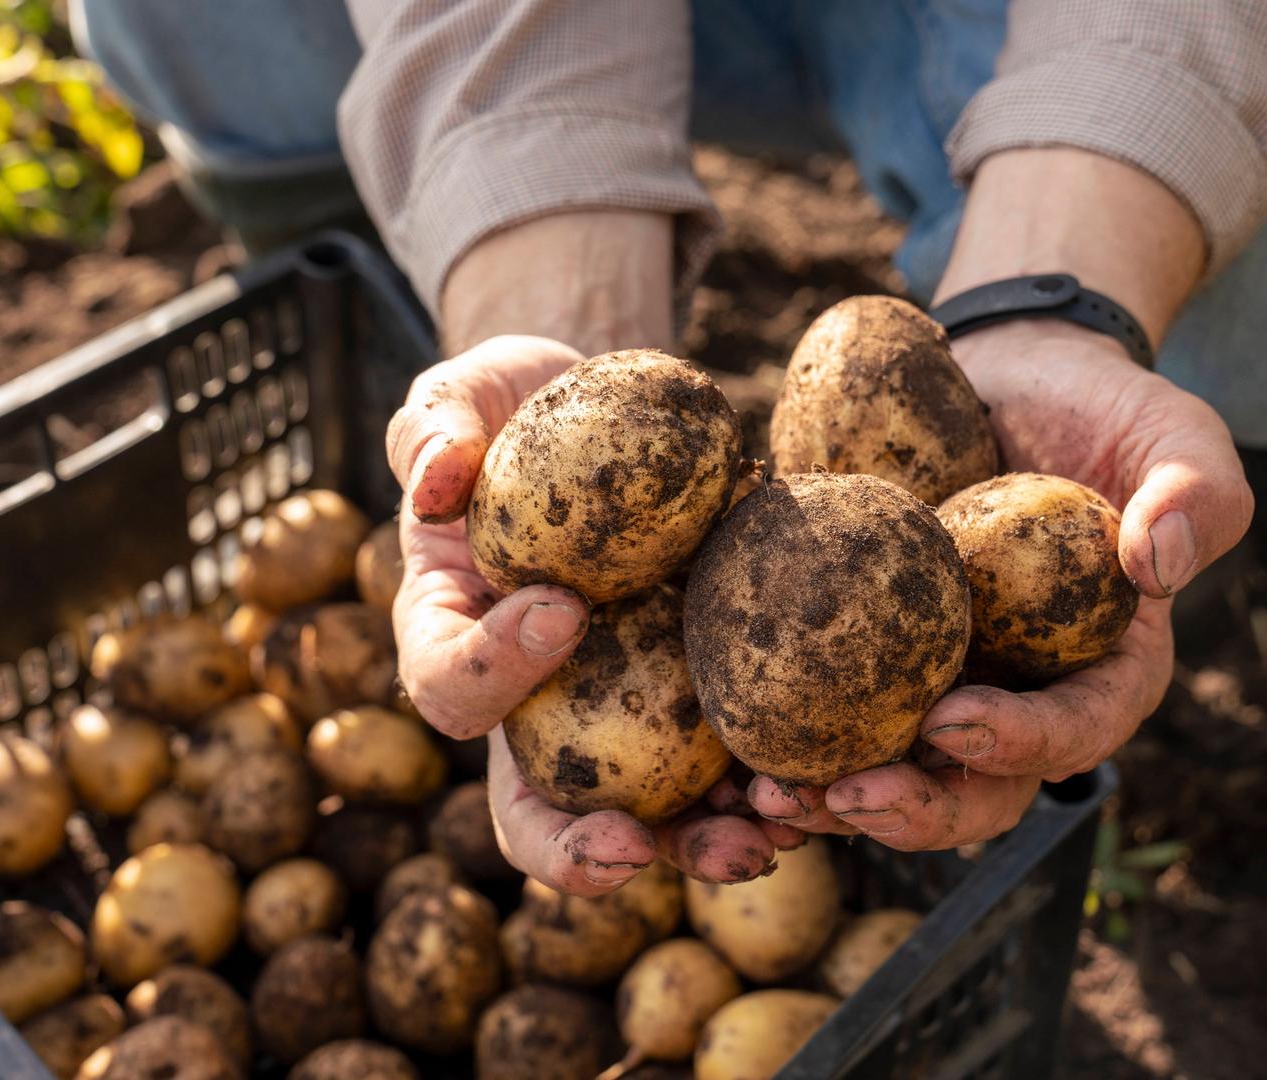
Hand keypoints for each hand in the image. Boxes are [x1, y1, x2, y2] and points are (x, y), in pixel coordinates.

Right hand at [387, 335, 801, 894]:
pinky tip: (830, 780)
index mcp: (455, 639)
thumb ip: (435, 431)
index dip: (493, 669)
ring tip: (765, 832)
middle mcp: (529, 706)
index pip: (449, 685)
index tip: (562, 606)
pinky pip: (732, 762)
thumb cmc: (517, 410)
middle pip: (535, 812)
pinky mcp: (696, 702)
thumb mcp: (461, 401)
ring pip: (645, 817)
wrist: (604, 415)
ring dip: (701, 842)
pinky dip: (777, 783)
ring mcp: (614, 718)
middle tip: (634, 844)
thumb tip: (439, 479)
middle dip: (582, 848)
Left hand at [748, 322, 1252, 848]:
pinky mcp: (868, 655)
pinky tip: (725, 750)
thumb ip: (1196, 493)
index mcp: (1106, 670)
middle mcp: (1021, 695)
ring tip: (766, 798)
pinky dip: (778, 740)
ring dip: (830, 800)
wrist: (1012, 374)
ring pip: (891, 772)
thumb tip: (1157, 564)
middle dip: (913, 808)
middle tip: (846, 797)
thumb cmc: (1107, 406)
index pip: (1077, 729)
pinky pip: (823, 714)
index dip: (1021, 743)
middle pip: (977, 787)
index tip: (953, 722)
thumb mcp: (1178, 433)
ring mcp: (939, 681)